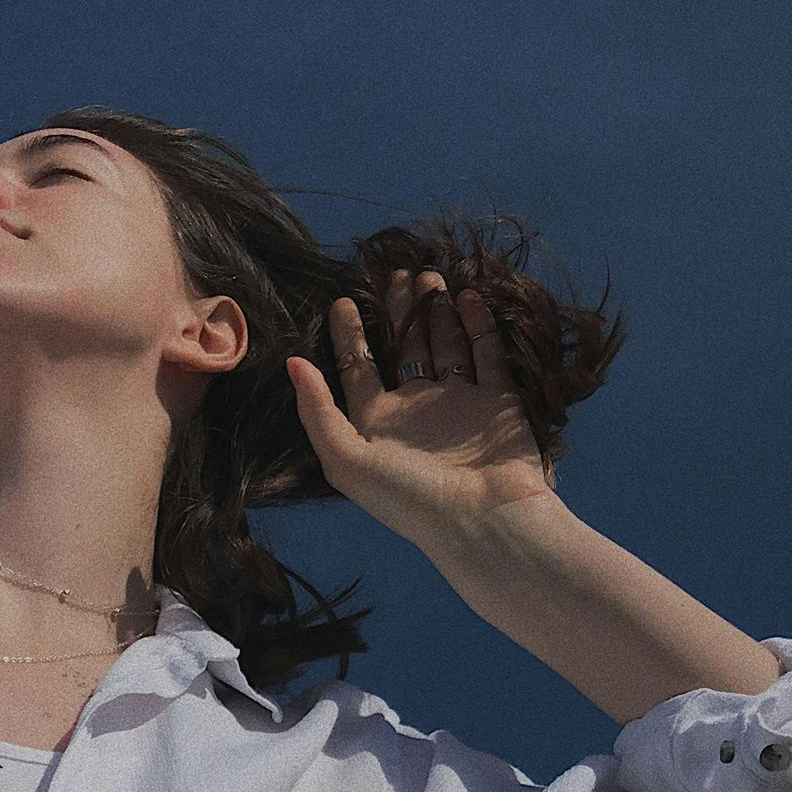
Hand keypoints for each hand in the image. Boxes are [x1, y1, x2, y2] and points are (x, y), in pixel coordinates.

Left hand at [286, 267, 556, 544]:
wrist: (482, 519)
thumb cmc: (407, 493)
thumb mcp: (346, 458)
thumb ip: (318, 411)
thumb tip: (292, 363)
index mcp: (377, 423)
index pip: (357, 368)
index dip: (348, 335)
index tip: (342, 300)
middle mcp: (416, 409)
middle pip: (404, 347)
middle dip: (398, 310)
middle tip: (396, 272)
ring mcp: (459, 402)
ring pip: (445, 343)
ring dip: (435, 310)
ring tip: (428, 275)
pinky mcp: (499, 399)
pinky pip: (487, 352)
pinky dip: (478, 324)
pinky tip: (467, 296)